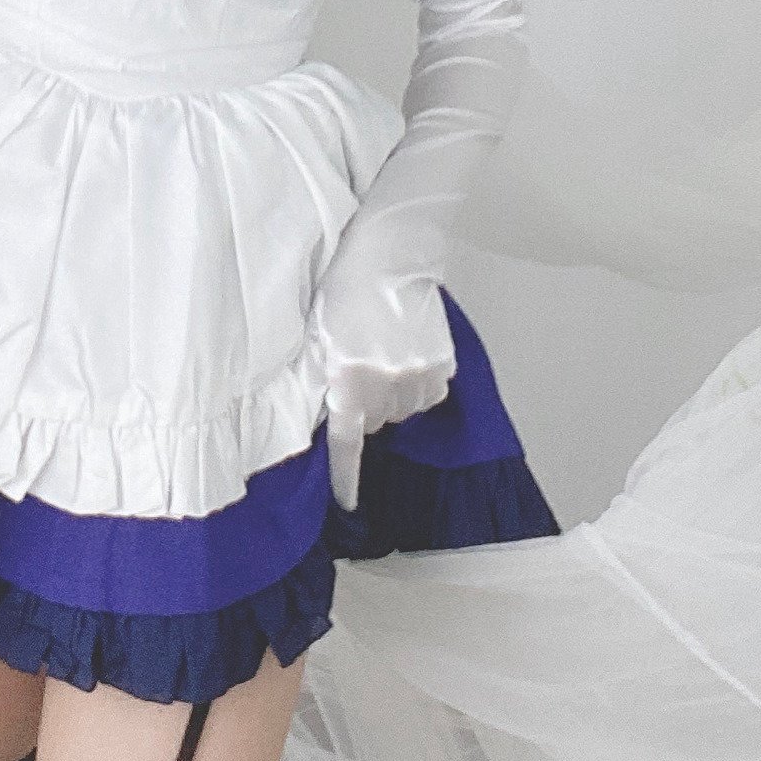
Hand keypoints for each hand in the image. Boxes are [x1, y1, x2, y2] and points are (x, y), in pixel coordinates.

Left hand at [310, 262, 455, 511]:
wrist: (389, 256)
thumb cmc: (343, 289)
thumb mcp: (317, 335)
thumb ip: (322, 379)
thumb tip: (326, 413)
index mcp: (349, 382)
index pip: (347, 446)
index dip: (346, 479)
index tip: (348, 504)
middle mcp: (386, 388)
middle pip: (375, 423)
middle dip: (365, 405)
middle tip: (358, 368)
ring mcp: (419, 377)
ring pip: (403, 409)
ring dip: (392, 393)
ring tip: (383, 352)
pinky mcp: (443, 365)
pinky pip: (429, 391)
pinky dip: (418, 380)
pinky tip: (407, 351)